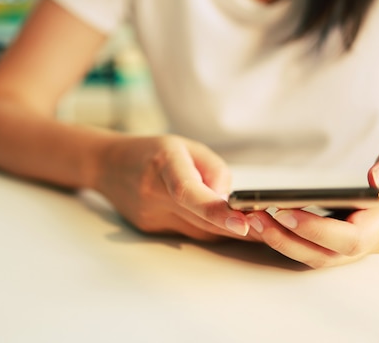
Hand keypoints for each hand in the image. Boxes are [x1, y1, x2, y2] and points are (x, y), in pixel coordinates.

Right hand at [95, 134, 250, 240]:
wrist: (107, 165)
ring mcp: (148, 216)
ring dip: (228, 231)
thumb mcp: (185, 145)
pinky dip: (208, 229)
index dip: (216, 210)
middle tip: (271, 230)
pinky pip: (187, 233)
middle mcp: (152, 192)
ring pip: (197, 231)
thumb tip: (230, 201)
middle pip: (198, 219)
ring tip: (258, 229)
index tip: (243, 223)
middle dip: (237, 227)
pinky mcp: (149, 229)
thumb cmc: (151, 151)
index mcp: (162, 163)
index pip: (188, 192)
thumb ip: (213, 170)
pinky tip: (227, 226)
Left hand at [246, 142, 378, 267]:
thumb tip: (377, 176)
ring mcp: (353, 249)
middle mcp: (368, 242)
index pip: (351, 238)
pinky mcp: (339, 245)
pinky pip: (311, 250)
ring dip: (281, 242)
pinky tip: (263, 222)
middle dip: (287, 239)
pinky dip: (286, 240)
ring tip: (253, 219)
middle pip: (324, 255)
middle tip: (256, 217)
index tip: (285, 211)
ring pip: (315, 257)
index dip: (317, 230)